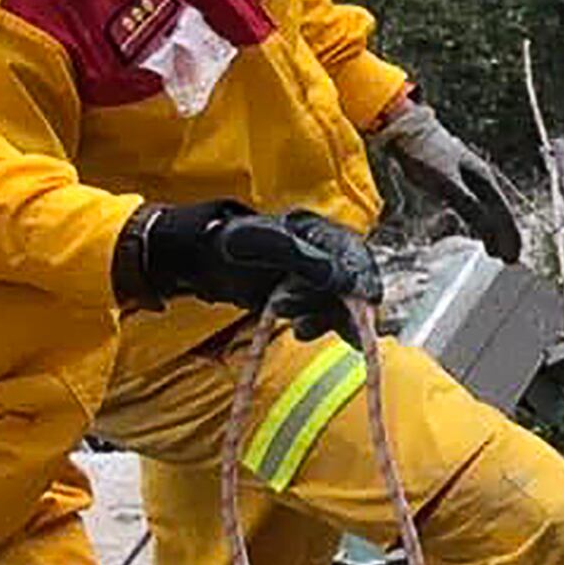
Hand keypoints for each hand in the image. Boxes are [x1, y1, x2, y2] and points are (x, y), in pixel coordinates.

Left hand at [123, 201, 384, 343]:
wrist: (197, 259)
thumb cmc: (226, 245)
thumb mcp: (264, 245)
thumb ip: (306, 260)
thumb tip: (343, 281)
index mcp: (317, 231)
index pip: (356, 256)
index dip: (363, 280)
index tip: (366, 303)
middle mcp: (323, 251)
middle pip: (353, 282)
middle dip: (340, 306)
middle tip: (315, 323)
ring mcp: (315, 274)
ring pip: (342, 301)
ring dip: (327, 319)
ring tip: (300, 330)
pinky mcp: (305, 294)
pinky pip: (326, 313)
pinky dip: (321, 325)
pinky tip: (301, 332)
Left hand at [372, 99, 522, 259]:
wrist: (405, 131)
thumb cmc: (426, 153)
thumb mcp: (447, 183)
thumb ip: (469, 206)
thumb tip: (489, 228)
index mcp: (483, 178)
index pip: (503, 213)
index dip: (509, 236)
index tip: (513, 256)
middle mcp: (479, 179)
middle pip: (498, 213)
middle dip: (504, 237)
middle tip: (508, 259)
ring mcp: (466, 178)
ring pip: (486, 210)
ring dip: (492, 231)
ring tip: (494, 251)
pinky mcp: (452, 179)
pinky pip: (473, 206)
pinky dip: (478, 221)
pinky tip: (476, 228)